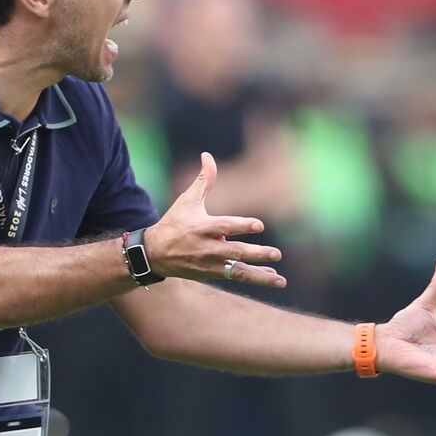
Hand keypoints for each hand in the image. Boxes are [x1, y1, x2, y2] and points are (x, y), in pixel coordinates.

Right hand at [143, 153, 285, 287]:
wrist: (155, 254)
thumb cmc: (175, 222)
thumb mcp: (188, 200)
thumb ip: (204, 180)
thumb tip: (207, 155)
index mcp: (202, 227)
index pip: (224, 226)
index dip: (241, 225)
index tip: (259, 225)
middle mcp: (207, 247)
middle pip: (235, 252)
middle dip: (257, 254)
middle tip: (277, 254)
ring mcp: (210, 263)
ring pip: (238, 271)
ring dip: (260, 276)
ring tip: (280, 280)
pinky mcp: (211, 274)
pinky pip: (235, 276)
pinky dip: (254, 276)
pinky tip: (272, 277)